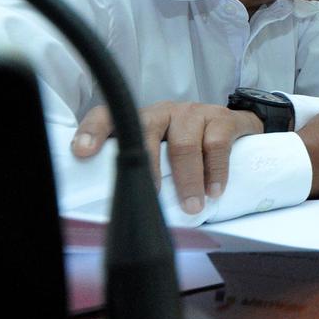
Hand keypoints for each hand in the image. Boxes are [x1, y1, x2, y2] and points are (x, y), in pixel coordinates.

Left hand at [72, 102, 263, 213]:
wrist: (237, 127)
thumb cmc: (192, 145)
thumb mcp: (163, 152)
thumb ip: (145, 168)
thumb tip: (128, 207)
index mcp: (142, 119)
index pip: (111, 116)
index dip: (94, 131)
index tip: (82, 152)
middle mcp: (164, 111)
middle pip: (146, 131)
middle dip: (147, 168)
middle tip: (150, 198)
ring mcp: (194, 112)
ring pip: (184, 143)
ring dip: (187, 179)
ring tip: (192, 206)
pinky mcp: (222, 118)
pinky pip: (216, 145)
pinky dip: (215, 171)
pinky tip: (214, 191)